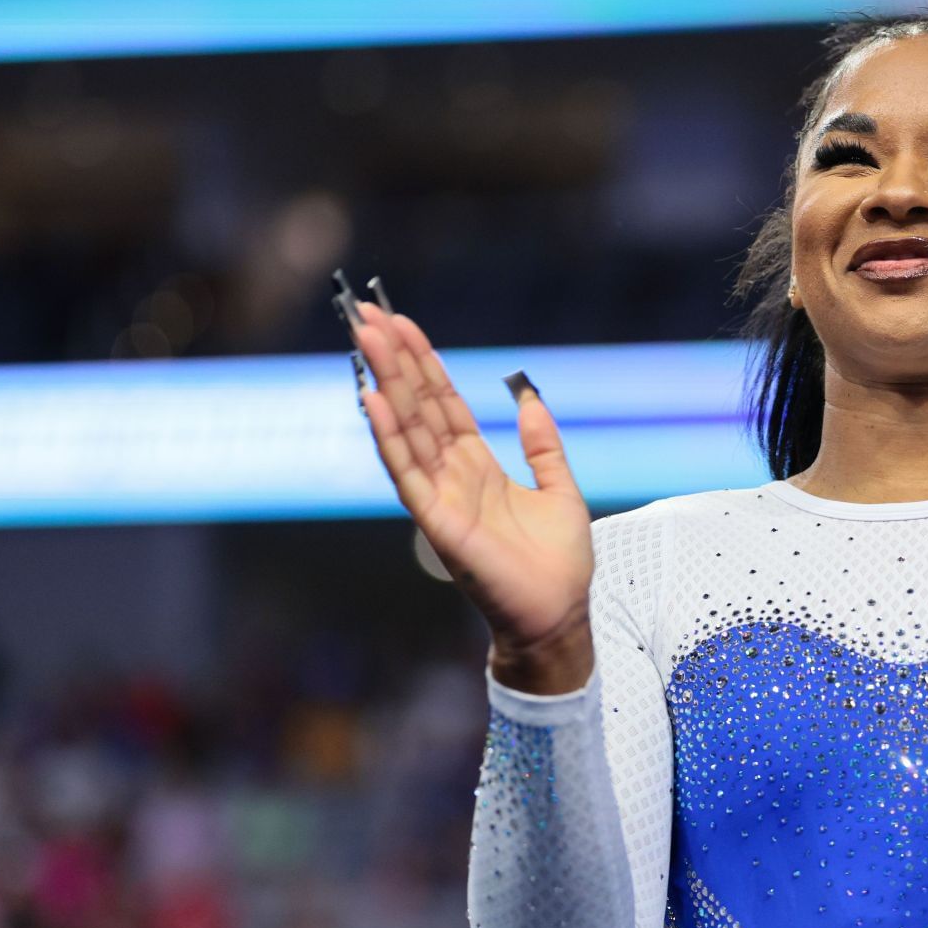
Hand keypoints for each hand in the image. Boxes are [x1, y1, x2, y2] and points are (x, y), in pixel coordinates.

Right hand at [347, 297, 595, 678]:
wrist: (559, 613)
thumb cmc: (559, 563)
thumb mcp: (560, 489)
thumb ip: (542, 446)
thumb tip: (531, 399)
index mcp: (478, 466)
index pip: (442, 405)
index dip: (424, 364)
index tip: (401, 324)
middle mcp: (452, 476)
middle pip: (418, 407)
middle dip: (395, 360)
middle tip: (367, 314)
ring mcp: (440, 496)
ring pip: (407, 429)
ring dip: (386, 383)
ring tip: (367, 339)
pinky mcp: (437, 522)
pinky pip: (408, 473)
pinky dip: (390, 437)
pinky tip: (372, 400)